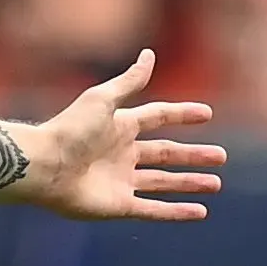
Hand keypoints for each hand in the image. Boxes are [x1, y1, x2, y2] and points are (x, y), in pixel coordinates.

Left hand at [27, 49, 223, 220]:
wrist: (45, 166)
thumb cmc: (70, 129)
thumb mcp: (103, 99)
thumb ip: (129, 82)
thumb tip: (149, 54)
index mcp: (119, 126)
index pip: (157, 117)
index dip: (180, 114)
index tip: (206, 114)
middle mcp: (121, 153)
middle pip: (165, 154)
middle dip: (193, 155)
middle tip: (222, 156)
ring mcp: (120, 181)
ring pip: (163, 182)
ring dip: (189, 183)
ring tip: (215, 184)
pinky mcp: (118, 205)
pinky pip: (153, 210)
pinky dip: (176, 211)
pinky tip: (199, 211)